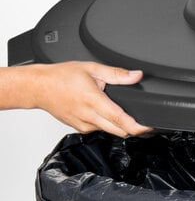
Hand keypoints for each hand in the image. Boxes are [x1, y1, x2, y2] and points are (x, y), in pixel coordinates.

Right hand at [30, 62, 150, 137]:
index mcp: (94, 102)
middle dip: (134, 128)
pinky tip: (104, 112)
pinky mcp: (80, 129)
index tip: (150, 127)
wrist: (38, 87)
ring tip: (122, 112)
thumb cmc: (61, 77)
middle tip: (144, 121)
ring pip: (110, 131)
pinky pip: (99, 129)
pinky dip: (107, 124)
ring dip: (120, 125)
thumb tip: (136, 75)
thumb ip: (117, 73)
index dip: (139, 127)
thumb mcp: (91, 69)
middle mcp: (89, 117)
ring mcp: (84, 125)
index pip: (121, 121)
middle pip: (120, 131)